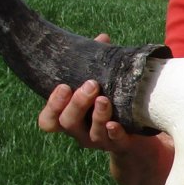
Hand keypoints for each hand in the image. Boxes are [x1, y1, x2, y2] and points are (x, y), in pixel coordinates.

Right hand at [37, 33, 136, 153]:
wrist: (135, 130)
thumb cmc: (109, 101)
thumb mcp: (100, 83)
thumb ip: (96, 64)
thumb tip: (102, 39)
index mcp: (68, 117)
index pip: (48, 120)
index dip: (52, 106)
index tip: (63, 86)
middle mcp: (80, 132)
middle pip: (68, 123)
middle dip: (77, 103)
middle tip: (90, 85)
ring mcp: (99, 141)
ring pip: (92, 133)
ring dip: (97, 115)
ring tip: (104, 98)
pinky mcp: (119, 145)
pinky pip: (115, 143)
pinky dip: (114, 133)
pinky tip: (115, 124)